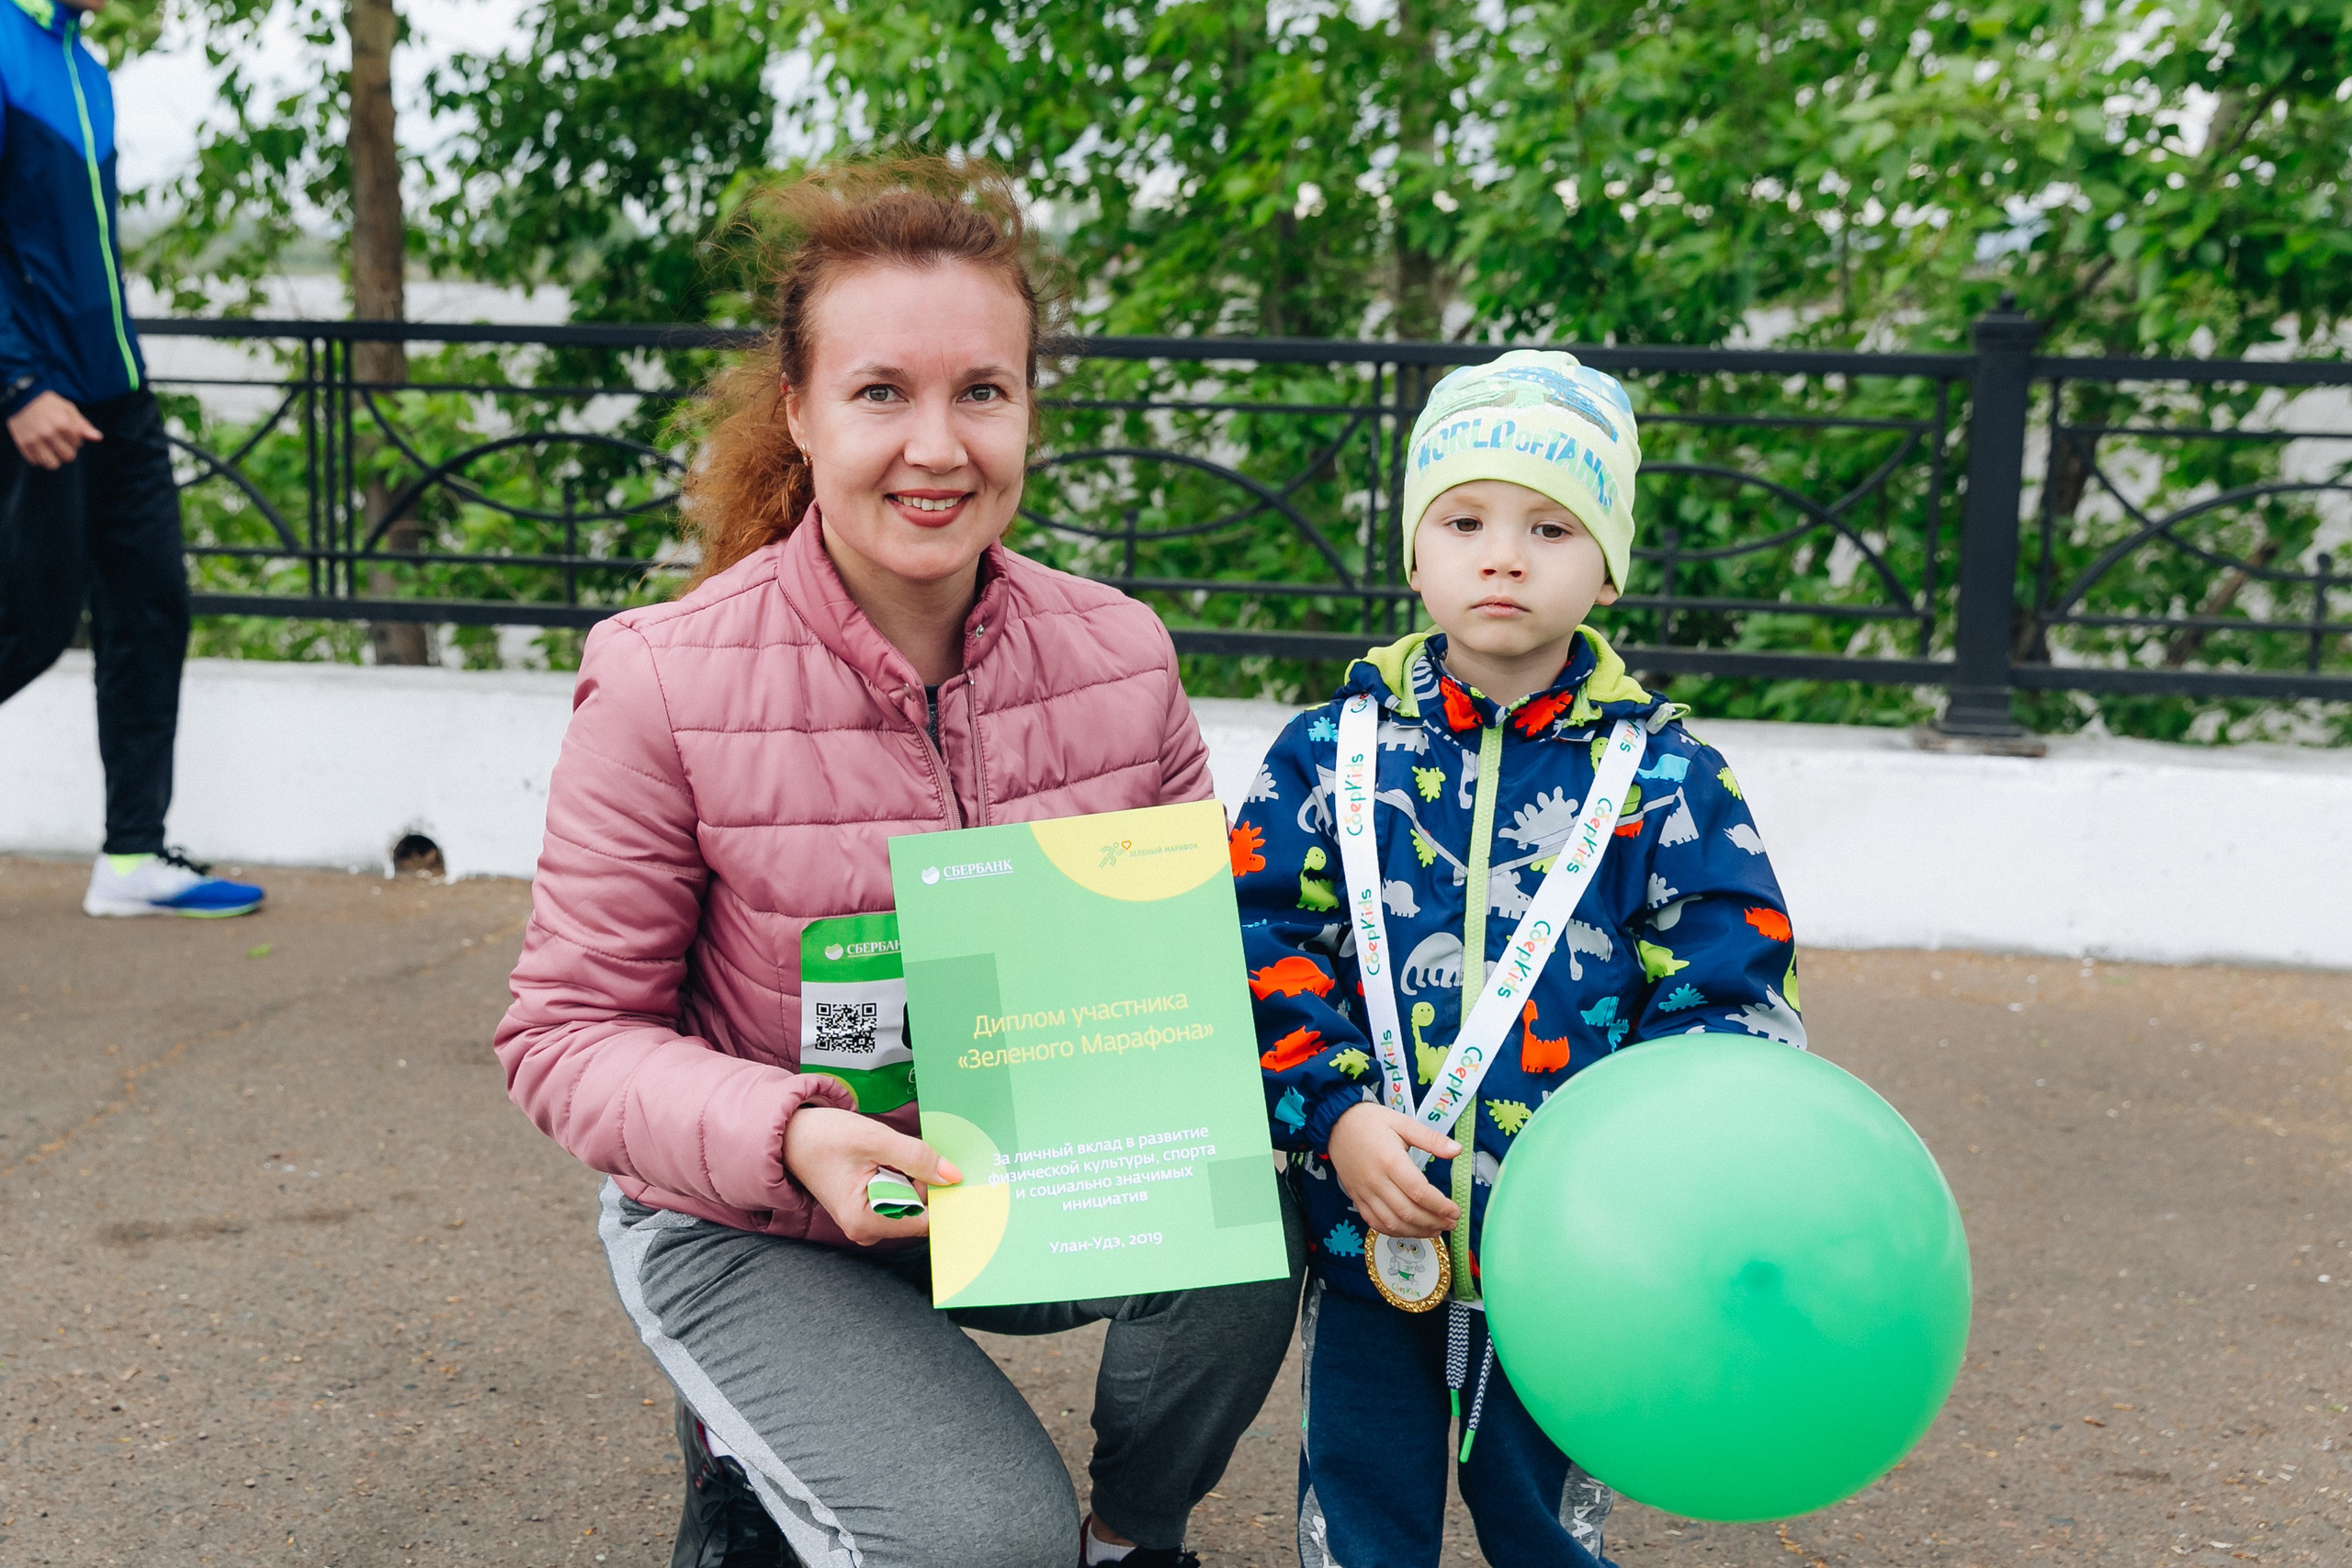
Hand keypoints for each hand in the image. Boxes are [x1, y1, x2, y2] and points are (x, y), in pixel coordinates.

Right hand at [7, 392, 100, 469]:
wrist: (20, 398)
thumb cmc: (48, 404)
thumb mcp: (68, 409)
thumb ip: (83, 425)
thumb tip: (98, 438)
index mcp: (62, 424)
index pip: (78, 444)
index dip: (74, 438)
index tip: (66, 431)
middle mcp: (48, 434)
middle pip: (67, 457)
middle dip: (66, 450)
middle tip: (60, 441)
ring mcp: (34, 440)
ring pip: (51, 464)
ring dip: (53, 458)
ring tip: (50, 447)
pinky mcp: (22, 444)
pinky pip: (35, 462)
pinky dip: (38, 457)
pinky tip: (38, 447)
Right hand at [782, 1105, 962, 1245]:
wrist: (791, 1136)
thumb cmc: (824, 1137)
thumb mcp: (875, 1140)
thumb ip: (916, 1158)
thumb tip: (953, 1176)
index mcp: (865, 1221)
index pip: (923, 1220)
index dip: (940, 1195)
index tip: (954, 1173)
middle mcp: (866, 1229)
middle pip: (918, 1210)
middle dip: (925, 1182)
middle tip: (913, 1154)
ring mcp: (866, 1221)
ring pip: (910, 1200)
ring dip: (913, 1176)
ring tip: (896, 1154)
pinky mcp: (868, 1208)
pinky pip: (899, 1195)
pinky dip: (903, 1176)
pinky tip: (892, 1161)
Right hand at [1326, 1102, 1460, 1239]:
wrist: (1336, 1123)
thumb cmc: (1371, 1121)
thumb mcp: (1404, 1123)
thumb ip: (1431, 1139)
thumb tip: (1457, 1150)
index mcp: (1391, 1161)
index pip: (1420, 1192)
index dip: (1440, 1206)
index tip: (1455, 1211)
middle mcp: (1376, 1181)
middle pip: (1408, 1213)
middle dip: (1434, 1222)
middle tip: (1451, 1223)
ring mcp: (1364, 1193)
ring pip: (1392, 1223)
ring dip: (1417, 1232)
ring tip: (1436, 1230)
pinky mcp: (1356, 1198)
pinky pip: (1375, 1223)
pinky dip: (1394, 1232)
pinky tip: (1410, 1230)